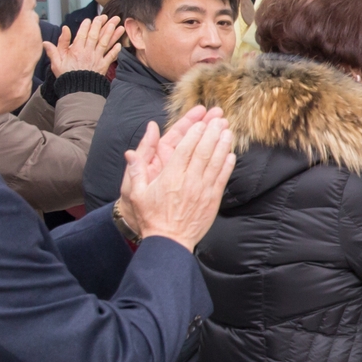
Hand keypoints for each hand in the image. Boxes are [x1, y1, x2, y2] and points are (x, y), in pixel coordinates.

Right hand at [45, 15, 123, 75]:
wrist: (76, 90)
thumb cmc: (65, 75)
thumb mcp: (57, 61)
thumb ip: (56, 46)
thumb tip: (61, 31)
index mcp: (76, 50)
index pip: (82, 34)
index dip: (87, 26)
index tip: (91, 19)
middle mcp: (88, 52)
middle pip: (95, 36)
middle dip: (101, 25)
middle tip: (107, 16)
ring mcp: (97, 59)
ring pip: (105, 43)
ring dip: (112, 34)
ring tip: (118, 25)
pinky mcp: (103, 66)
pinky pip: (110, 57)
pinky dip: (116, 50)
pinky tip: (120, 44)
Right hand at [119, 107, 234, 249]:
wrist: (169, 241)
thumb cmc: (151, 217)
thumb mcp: (136, 193)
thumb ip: (136, 170)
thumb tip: (131, 152)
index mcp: (170, 177)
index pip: (184, 149)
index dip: (194, 134)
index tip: (201, 122)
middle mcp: (189, 181)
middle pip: (203, 152)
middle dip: (212, 133)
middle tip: (219, 119)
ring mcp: (203, 191)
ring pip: (216, 163)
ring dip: (223, 145)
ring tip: (228, 131)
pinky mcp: (212, 201)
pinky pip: (222, 179)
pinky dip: (227, 166)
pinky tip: (231, 154)